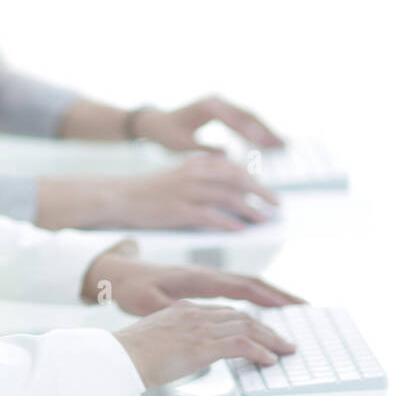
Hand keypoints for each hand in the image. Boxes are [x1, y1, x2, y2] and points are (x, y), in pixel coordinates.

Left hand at [83, 242, 304, 315]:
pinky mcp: (203, 283)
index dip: (269, 296)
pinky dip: (255, 296)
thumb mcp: (147, 303)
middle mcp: (207, 274)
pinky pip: (236, 288)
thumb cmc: (132, 288)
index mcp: (199, 278)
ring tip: (294, 309)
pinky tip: (264, 308)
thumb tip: (191, 320)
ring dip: (271, 295)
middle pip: (253, 282)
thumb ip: (170, 312)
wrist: (118, 273)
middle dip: (281, 295)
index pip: (243, 286)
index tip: (292, 306)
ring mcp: (206, 277)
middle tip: (307, 308)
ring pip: (247, 284)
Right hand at [113, 301, 297, 387]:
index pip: (223, 311)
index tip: (260, 330)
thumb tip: (187, 351)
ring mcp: (200, 327)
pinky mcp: (203, 344)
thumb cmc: (131, 353)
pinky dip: (259, 351)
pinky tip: (269, 360)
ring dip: (270, 339)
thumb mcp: (157, 336)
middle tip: (282, 340)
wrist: (120, 357)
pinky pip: (241, 345)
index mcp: (183, 309)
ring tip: (284, 350)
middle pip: (240, 316)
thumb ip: (176, 337)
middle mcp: (195, 312)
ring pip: (246, 326)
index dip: (245, 321)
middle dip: (265, 327)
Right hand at [116, 153, 279, 230]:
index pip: (233, 167)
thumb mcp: (179, 176)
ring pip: (228, 197)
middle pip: (237, 179)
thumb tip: (232, 193)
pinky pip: (210, 216)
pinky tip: (240, 230)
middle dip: (260, 192)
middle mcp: (194, 174)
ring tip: (264, 220)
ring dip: (250, 209)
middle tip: (276, 205)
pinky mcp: (178, 210)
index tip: (268, 192)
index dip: (255, 179)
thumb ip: (203, 179)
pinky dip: (228, 222)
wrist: (120, 197)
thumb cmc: (150, 192)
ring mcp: (186, 191)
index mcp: (195, 164)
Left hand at [134, 95, 285, 151]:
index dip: (250, 131)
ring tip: (282, 144)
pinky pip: (244, 117)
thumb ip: (203, 151)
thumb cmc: (167, 135)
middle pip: (247, 114)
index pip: (233, 119)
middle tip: (282, 145)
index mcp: (206, 107)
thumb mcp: (182, 146)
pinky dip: (257, 128)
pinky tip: (268, 141)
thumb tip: (226, 158)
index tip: (264, 144)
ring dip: (266, 129)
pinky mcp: (223, 107)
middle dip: (266, 130)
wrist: (157, 122)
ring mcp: (221, 102)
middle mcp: (216, 100)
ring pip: (249, 115)